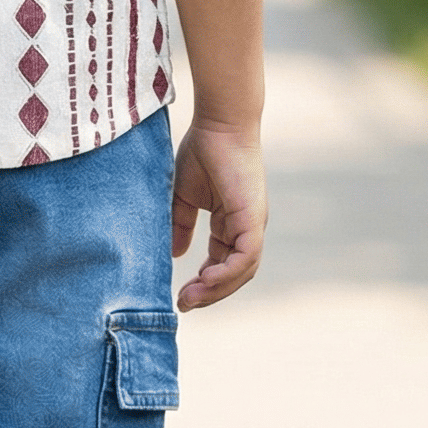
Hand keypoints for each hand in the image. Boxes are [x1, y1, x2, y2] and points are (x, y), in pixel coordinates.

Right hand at [171, 122, 266, 310]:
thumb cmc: (203, 150)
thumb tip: (173, 254)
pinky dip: (227, 273)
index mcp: (232, 223)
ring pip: (242, 271)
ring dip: (217, 289)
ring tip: (190, 298)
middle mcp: (246, 228)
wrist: (219, 123)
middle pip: (234, 274)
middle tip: (183, 305)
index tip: (180, 295)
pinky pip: (245, 257)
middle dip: (209, 294)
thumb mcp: (183, 196)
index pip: (222, 263)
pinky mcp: (254, 218)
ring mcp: (253, 224)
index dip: (204, 283)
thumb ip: (179, 224)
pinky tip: (205, 279)